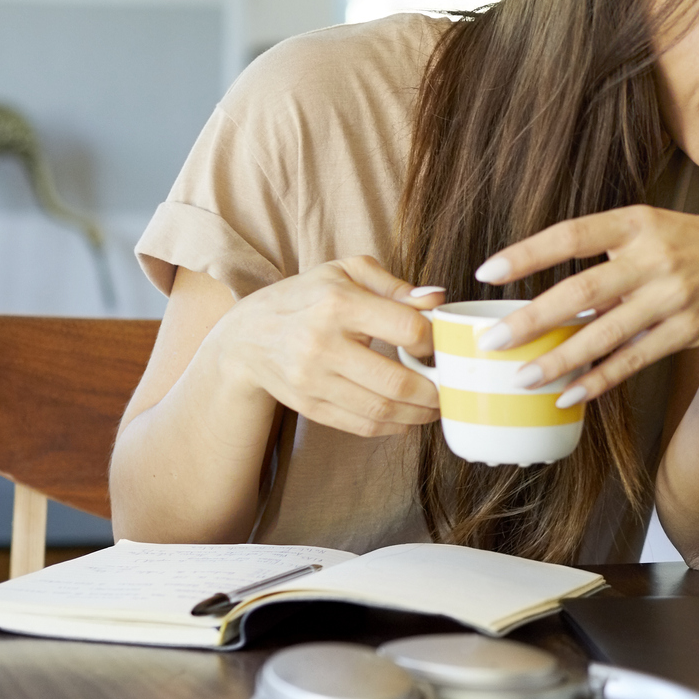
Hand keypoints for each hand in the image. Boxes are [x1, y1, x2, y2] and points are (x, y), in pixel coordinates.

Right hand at [214, 256, 443, 438]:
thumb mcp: (345, 272)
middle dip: (435, 390)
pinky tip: (408, 417)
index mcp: (338, 303)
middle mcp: (322, 344)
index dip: (433, 340)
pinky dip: (393, 426)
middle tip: (451, 387)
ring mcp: (313, 380)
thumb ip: (394, 285)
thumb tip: (437, 298)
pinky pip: (362, 425)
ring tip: (436, 405)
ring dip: (420, 414)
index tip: (438, 344)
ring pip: (382, 410)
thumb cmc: (306, 297)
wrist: (247, 336)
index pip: (406, 328)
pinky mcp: (310, 406)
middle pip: (397, 381)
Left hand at [473, 206, 698, 405]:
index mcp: (638, 222)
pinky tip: (568, 394)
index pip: (572, 235)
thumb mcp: (652, 227)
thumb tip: (546, 288)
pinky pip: (633, 360)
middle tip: (492, 342)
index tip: (486, 272)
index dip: (527, 254)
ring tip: (522, 377)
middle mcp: (655, 257)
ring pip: (605, 334)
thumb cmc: (691, 244)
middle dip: (532, 319)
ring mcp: (673, 296)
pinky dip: (598, 379)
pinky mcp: (686, 330)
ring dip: (559, 360)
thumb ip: (605, 249)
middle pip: (582, 291)